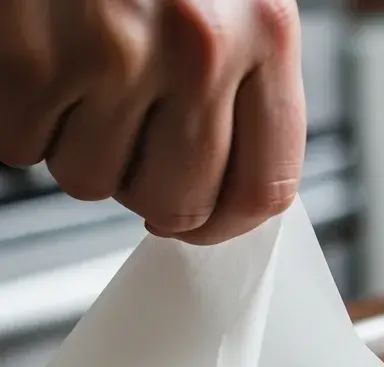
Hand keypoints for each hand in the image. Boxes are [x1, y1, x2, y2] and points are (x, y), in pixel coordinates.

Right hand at [0, 0, 305, 244]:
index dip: (224, 222)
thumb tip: (228, 195)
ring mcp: (112, 52)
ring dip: (77, 144)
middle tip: (127, 136)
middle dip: (145, 188)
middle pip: (177, 205)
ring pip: (93, 182)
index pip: (262, 190)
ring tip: (78, 71)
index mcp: (265, 34)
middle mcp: (199, 47)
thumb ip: (243, 86)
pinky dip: (20, 116)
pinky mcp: (31, 54)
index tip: (200, 219)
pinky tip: (37, 58)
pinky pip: (21, 145)